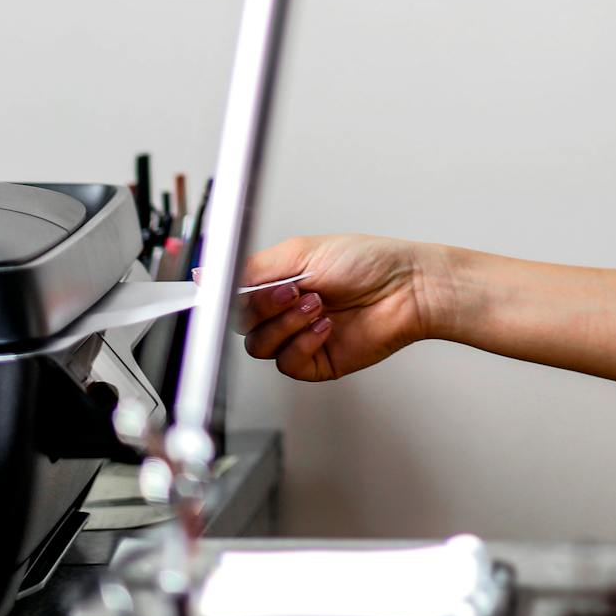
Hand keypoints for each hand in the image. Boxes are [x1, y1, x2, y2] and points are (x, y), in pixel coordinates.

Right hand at [228, 233, 440, 382]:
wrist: (407, 288)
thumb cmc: (368, 262)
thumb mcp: (301, 252)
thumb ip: (252, 268)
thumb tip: (208, 270)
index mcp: (279, 281)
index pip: (234, 295)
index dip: (227, 297)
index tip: (223, 293)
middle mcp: (285, 309)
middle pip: (241, 324)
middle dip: (263, 307)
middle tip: (291, 291)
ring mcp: (299, 336)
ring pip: (259, 345)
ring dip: (285, 324)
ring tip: (316, 304)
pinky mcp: (316, 361)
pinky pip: (287, 363)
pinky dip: (302, 344)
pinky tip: (326, 327)